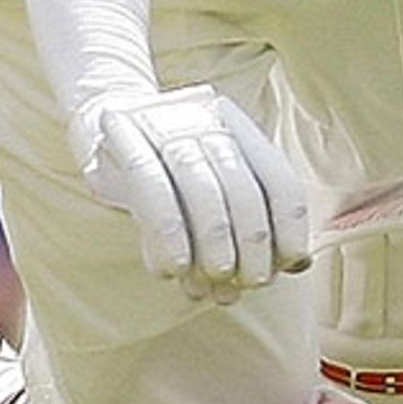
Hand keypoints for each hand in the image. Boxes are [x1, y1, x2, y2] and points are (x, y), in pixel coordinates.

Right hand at [70, 86, 310, 300]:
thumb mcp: (217, 188)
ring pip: (200, 188)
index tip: (289, 263)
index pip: (279, 178)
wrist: (104, 124)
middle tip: (252, 282)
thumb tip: (298, 264)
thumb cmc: (172, 173)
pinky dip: (167, 232)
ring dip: (214, 242)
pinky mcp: (124, 137)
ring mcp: (165, 126)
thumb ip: (255, 223)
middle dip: (253, 244)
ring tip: (217, 278)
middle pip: (243, 187)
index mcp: (239, 130)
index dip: (290, 225)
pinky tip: (173, 267)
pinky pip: (150, 187)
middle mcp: (207, 121)